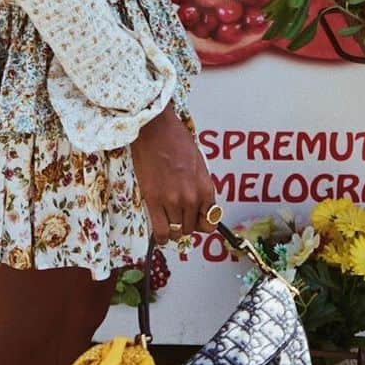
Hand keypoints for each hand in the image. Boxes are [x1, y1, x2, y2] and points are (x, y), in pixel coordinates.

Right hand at [130, 108, 215, 246]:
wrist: (155, 128)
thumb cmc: (176, 139)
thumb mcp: (199, 162)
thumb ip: (200, 186)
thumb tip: (197, 205)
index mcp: (205, 188)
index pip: (210, 221)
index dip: (201, 223)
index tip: (194, 220)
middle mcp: (191, 198)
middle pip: (191, 228)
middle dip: (185, 224)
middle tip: (176, 215)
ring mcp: (172, 200)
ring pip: (176, 231)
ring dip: (172, 229)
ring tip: (167, 220)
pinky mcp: (153, 200)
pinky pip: (161, 231)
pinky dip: (161, 237)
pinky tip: (160, 234)